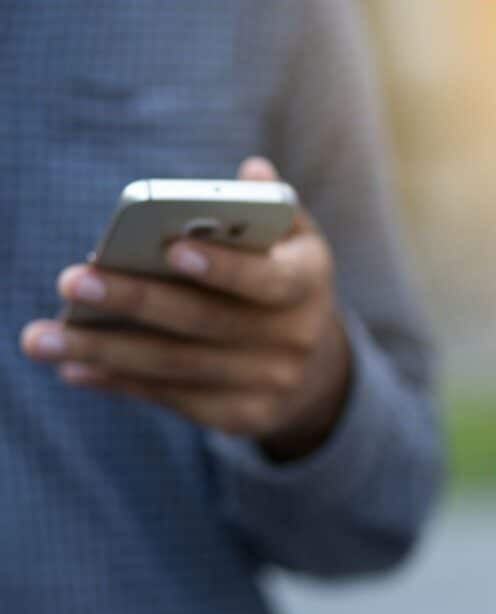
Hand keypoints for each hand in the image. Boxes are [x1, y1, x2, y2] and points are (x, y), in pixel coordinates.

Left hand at [21, 157, 347, 459]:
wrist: (314, 366)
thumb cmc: (282, 279)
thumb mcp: (291, 240)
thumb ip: (269, 207)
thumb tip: (253, 174)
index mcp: (310, 281)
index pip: (268, 278)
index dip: (223, 267)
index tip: (171, 248)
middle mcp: (298, 337)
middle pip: (207, 322)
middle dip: (136, 301)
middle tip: (72, 281)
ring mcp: (273, 382)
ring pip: (179, 366)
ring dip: (106, 352)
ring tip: (40, 338)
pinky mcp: (244, 416)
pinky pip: (174, 399)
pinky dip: (121, 384)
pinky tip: (74, 368)